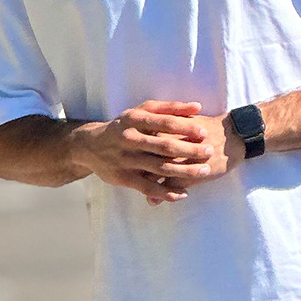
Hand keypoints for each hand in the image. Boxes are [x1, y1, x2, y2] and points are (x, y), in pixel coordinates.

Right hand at [72, 101, 222, 204]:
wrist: (90, 146)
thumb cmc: (124, 126)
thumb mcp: (140, 111)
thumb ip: (168, 108)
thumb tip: (197, 107)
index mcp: (135, 119)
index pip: (164, 122)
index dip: (186, 127)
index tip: (204, 132)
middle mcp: (129, 139)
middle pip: (164, 146)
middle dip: (189, 149)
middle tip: (210, 152)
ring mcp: (126, 160)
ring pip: (159, 167)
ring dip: (184, 171)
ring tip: (203, 172)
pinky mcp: (124, 178)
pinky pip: (149, 187)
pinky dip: (167, 191)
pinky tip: (183, 194)